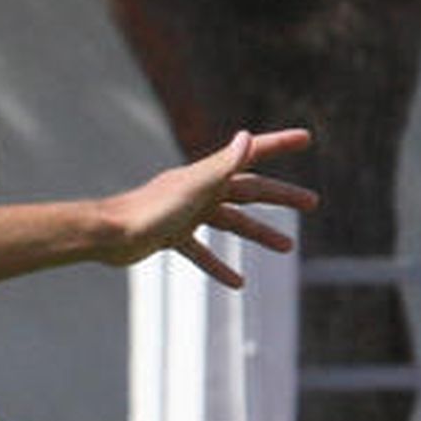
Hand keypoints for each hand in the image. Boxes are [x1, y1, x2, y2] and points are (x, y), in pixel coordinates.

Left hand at [100, 128, 316, 286]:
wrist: (108, 235)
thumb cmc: (149, 211)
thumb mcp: (193, 188)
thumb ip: (222, 166)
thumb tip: (247, 136)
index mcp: (207, 174)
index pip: (250, 154)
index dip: (278, 144)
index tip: (307, 138)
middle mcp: (198, 190)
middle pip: (249, 191)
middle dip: (281, 196)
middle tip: (313, 203)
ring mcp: (185, 214)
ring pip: (230, 223)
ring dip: (258, 233)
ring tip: (287, 247)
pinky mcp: (170, 237)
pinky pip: (201, 252)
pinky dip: (219, 266)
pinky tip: (238, 284)